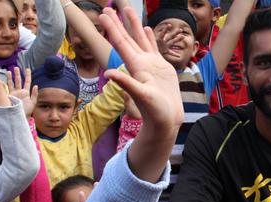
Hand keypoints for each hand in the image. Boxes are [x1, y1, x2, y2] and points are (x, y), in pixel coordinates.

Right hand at [7, 67, 37, 117]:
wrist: (20, 117)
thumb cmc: (27, 111)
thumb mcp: (33, 102)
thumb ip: (34, 94)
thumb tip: (36, 85)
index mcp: (26, 92)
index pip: (27, 82)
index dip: (27, 75)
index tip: (27, 69)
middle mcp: (20, 92)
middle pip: (19, 81)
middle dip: (18, 74)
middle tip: (16, 67)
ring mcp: (14, 93)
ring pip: (12, 83)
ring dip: (11, 77)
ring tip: (10, 70)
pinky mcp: (9, 96)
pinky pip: (8, 88)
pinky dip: (6, 83)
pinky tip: (5, 78)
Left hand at [100, 7, 182, 181]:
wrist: (166, 121)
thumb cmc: (155, 111)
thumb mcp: (141, 97)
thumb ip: (126, 84)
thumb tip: (108, 74)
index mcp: (135, 67)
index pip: (121, 43)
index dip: (112, 28)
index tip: (104, 15)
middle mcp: (140, 63)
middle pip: (127, 38)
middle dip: (118, 23)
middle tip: (108, 7)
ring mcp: (151, 65)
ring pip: (140, 40)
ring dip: (133, 25)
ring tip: (128, 9)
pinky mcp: (161, 68)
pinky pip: (153, 48)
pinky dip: (148, 38)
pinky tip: (146, 28)